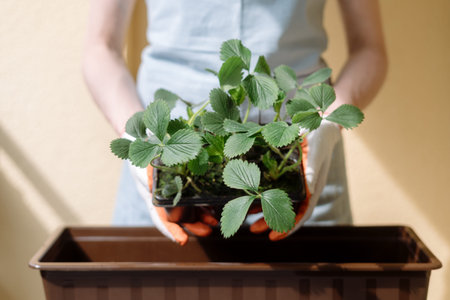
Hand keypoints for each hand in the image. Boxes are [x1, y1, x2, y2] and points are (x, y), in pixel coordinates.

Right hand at [122, 133, 217, 244]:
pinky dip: (206, 203)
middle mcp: (165, 198)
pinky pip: (198, 196)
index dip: (172, 231)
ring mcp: (177, 191)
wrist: (147, 137)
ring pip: (191, 210)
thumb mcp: (143, 161)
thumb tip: (152, 187)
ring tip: (214, 222)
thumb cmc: (142, 151)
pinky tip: (215, 206)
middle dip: (193, 227)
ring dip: (202, 217)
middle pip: (180, 219)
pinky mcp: (187, 182)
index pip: (162, 219)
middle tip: (207, 231)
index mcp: (153, 197)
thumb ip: (147, 174)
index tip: (182, 241)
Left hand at [250, 120, 341, 239]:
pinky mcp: (287, 174)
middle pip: (287, 212)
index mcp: (313, 188)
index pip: (302, 214)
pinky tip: (250, 197)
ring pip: (278, 202)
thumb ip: (312, 170)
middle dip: (270, 222)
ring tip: (248, 218)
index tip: (274, 237)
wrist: (320, 123)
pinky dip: (263, 195)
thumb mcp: (316, 152)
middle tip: (253, 229)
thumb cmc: (320, 137)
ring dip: (264, 211)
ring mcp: (295, 182)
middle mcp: (304, 189)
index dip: (288, 228)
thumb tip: (310, 188)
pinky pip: (274, 189)